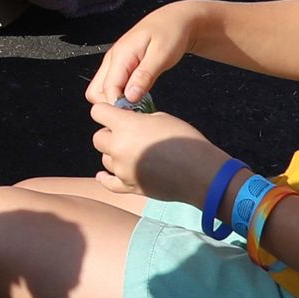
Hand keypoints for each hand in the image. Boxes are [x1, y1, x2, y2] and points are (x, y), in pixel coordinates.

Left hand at [86, 100, 218, 205]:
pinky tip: (103, 174)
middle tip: (127, 134)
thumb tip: (131, 122)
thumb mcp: (162, 118)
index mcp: (125, 125)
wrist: (200, 172)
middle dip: (109, 133)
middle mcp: (118, 147)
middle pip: (98, 138)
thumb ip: (140, 119)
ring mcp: (122, 169)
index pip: (98, 112)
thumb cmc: (185, 140)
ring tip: (131, 153)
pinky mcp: (129, 186)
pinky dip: (106, 177)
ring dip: (113, 154)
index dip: (106, 111)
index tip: (115, 113)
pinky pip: (108, 183)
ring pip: (105, 159)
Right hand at [87, 1, 202, 114]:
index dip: (118, 105)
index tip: (136, 115)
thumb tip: (129, 97)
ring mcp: (114, 62)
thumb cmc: (171, 34)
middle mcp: (112, 59)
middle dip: (112, 105)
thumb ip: (145, 76)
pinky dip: (121, 96)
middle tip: (136, 111)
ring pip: (101, 90)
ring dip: (115, 101)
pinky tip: (138, 98)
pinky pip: (112, 86)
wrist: (175, 19)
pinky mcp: (120, 66)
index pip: (107, 88)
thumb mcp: (162, 55)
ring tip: (138, 106)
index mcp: (121, 55)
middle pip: (96, 92)